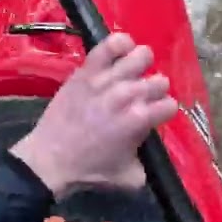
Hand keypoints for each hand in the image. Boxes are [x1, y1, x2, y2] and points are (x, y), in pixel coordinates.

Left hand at [10, 33, 177, 198]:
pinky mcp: (88, 70)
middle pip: (160, 80)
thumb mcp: (130, 177)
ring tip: (133, 74)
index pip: (170, 105)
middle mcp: (128, 95)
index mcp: (140, 120)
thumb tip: (152, 153)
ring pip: (141, 56)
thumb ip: (148, 164)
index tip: (154, 116)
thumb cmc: (90, 170)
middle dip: (155, 91)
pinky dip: (120, 43)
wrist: (51, 159)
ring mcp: (107, 79)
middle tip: (142, 99)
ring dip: (142, 66)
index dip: (164, 112)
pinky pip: (110, 44)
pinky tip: (122, 51)